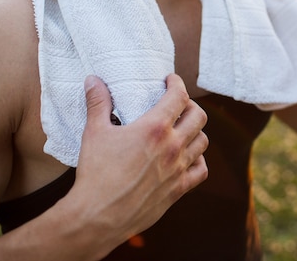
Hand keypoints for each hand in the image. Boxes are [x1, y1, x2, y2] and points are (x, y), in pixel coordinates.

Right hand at [68, 74, 208, 251]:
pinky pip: (201, 170)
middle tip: (177, 105)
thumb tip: (93, 80)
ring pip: (203, 141)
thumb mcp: (94, 133)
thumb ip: (98, 103)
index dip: (177, 83)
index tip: (170, 81)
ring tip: (184, 129)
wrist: (99, 216)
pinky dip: (198, 160)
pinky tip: (188, 157)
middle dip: (190, 105)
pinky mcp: (179, 189)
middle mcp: (173, 146)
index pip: (178, 96)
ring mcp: (178, 168)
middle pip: (198, 116)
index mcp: (154, 128)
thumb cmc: (96, 174)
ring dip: (196, 131)